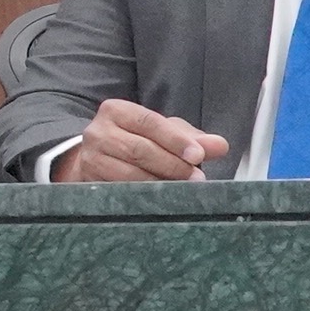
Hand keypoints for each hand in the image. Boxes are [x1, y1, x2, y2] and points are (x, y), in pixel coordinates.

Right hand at [56, 99, 228, 180]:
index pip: (149, 122)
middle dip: (172, 165)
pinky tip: (161, 199)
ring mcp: (91, 158)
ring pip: (129, 174)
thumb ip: (191, 137)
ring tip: (183, 189)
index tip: (198, 155)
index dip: (175, 139)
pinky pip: (120, 191)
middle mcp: (98, 131)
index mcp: (116, 110)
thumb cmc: (133, 140)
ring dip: (160, 183)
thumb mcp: (161, 132)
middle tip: (196, 178)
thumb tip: (220, 145)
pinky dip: (143, 196)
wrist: (92, 157)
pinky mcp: (89, 181)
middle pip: (139, 149)